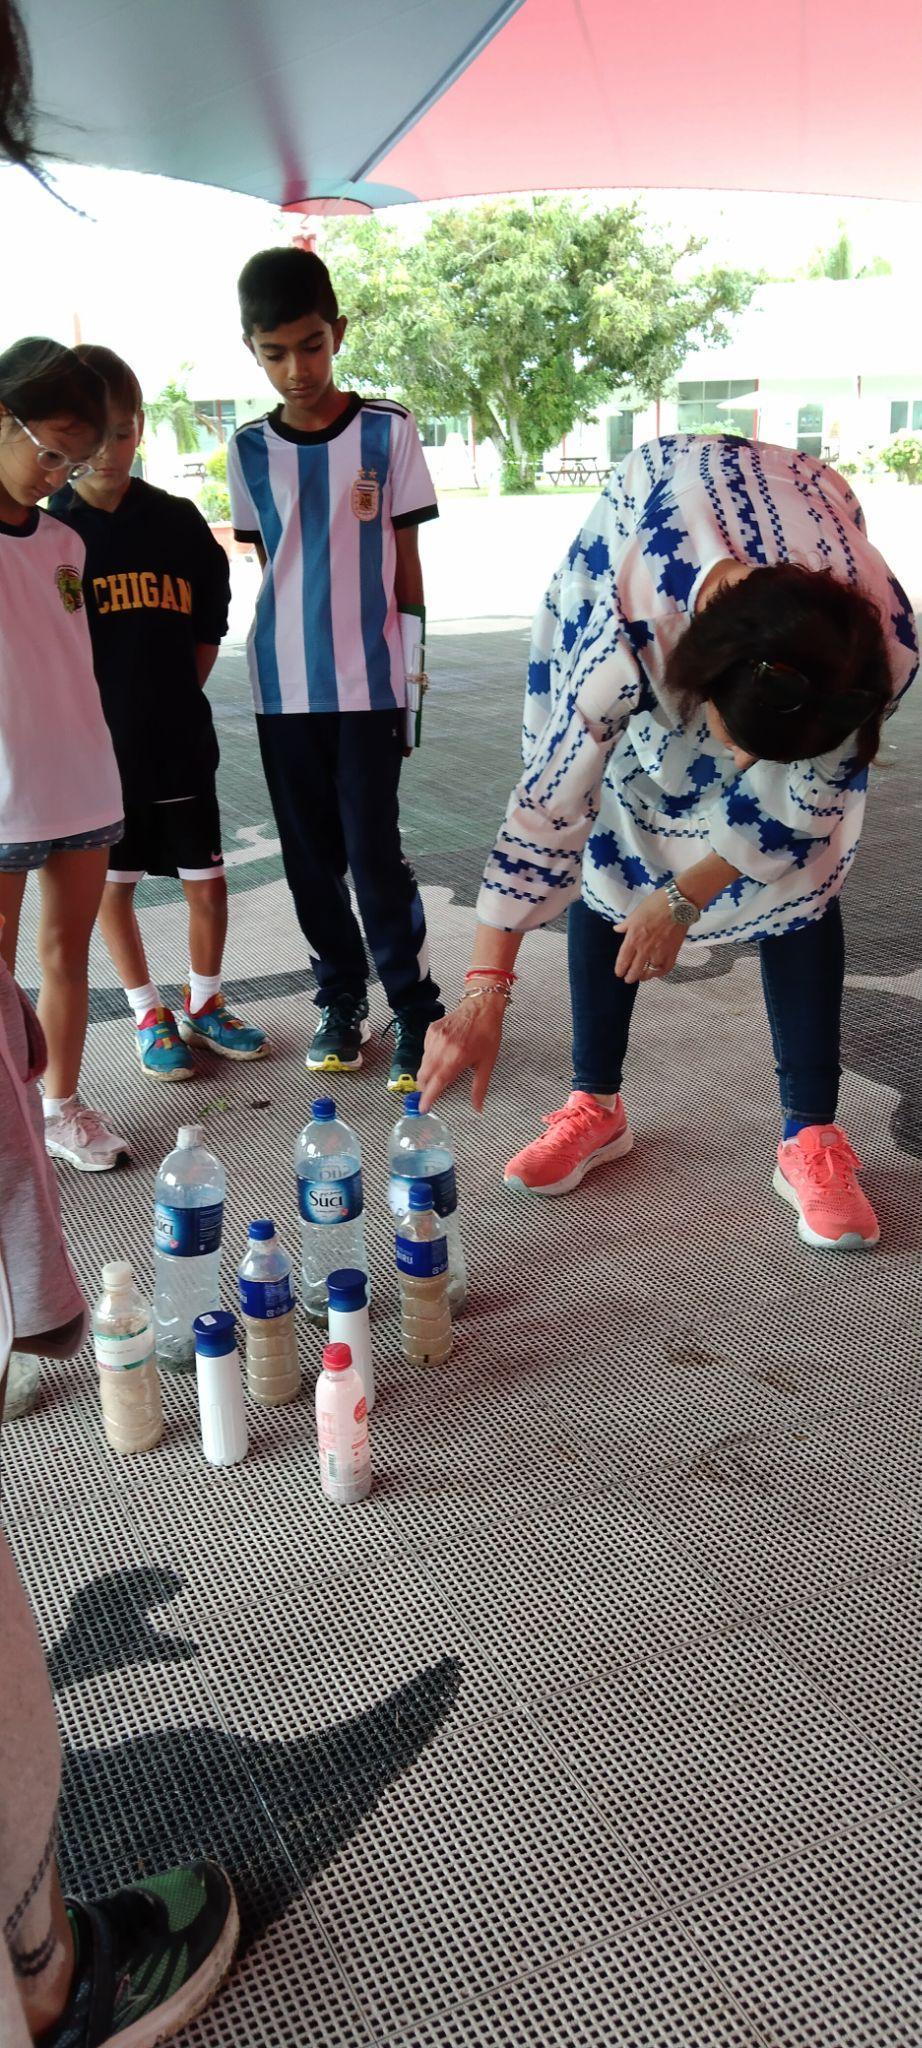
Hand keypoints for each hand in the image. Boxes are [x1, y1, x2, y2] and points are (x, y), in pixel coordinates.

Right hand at [417, 995, 506, 1111]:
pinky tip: (441, 1055)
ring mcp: (434, 1038)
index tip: (423, 1108)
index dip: (428, 1097)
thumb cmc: (487, 1033)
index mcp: (456, 1058)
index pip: (437, 1083)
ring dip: (428, 1073)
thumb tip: (478, 1107)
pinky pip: (424, 1051)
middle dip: (425, 1087)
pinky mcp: (430, 1031)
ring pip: (423, 1064)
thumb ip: (479, 1087)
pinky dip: (430, 1058)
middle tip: (430, 1093)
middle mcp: (442, 1048)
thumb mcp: (487, 1063)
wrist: (482, 1006)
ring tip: (441, 1071)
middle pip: (424, 1075)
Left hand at [614, 889, 686, 984]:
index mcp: (633, 938)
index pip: (623, 960)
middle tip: (628, 979)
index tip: (619, 973)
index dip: (620, 969)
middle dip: (630, 977)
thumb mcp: (635, 913)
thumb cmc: (655, 904)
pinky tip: (657, 973)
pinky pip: (665, 969)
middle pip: (635, 970)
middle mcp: (645, 949)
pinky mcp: (673, 953)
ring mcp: (660, 952)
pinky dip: (660, 973)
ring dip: (644, 976)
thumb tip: (617, 929)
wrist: (678, 904)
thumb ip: (626, 924)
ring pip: (650, 972)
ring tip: (642, 977)